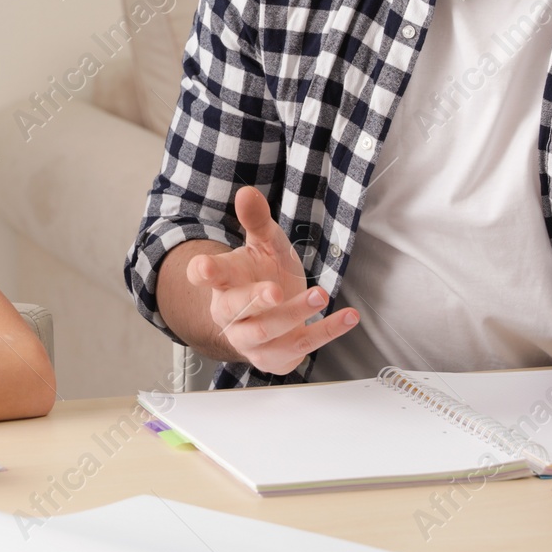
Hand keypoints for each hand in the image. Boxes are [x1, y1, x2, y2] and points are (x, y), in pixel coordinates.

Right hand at [187, 186, 359, 374]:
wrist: (274, 314)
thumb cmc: (264, 274)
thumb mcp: (264, 245)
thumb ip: (256, 221)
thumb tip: (247, 193)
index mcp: (224, 282)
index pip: (203, 275)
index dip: (203, 271)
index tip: (206, 268)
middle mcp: (231, 314)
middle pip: (236, 309)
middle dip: (256, 300)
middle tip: (276, 290)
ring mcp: (250, 339)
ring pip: (267, 332)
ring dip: (295, 314)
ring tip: (320, 295)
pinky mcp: (275, 358)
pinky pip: (300, 347)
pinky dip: (327, 331)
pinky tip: (348, 316)